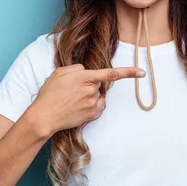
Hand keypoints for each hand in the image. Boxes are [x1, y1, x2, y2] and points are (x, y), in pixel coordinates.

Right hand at [30, 64, 144, 135]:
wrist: (44, 117)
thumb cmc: (49, 94)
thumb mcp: (59, 73)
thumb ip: (77, 68)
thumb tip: (87, 71)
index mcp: (84, 78)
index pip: (111, 73)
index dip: (128, 72)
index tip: (142, 72)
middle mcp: (91, 91)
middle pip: (99, 83)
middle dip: (90, 83)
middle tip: (72, 89)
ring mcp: (92, 104)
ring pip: (98, 95)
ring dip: (90, 94)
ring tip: (72, 99)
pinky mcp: (92, 114)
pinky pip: (98, 105)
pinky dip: (92, 104)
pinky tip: (77, 106)